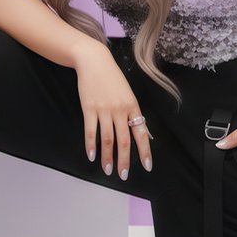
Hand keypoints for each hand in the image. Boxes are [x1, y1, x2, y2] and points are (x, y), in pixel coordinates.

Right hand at [73, 41, 153, 177]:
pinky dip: (91, 145)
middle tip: (123, 175)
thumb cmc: (111, 78)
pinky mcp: (89, 108)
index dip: (144, 151)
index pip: (141, 133)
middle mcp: (120, 110)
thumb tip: (139, 132)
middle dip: (124, 160)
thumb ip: (132, 113)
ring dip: (107, 157)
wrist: (94, 61)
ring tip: (108, 170)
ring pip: (107, 139)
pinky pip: (90, 131)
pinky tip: (91, 156)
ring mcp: (104, 110)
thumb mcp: (127, 93)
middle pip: (124, 141)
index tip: (147, 166)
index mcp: (133, 106)